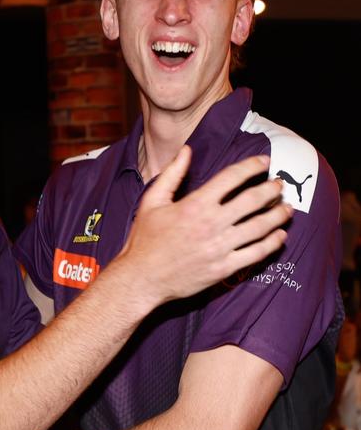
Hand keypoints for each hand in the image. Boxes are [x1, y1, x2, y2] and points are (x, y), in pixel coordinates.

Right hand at [120, 148, 290, 304]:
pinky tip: (280, 235)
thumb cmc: (144, 240)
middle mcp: (211, 224)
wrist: (142, 278)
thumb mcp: (152, 201)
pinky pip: (256, 253)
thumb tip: (187, 150)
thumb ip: (172, 174)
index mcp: (195, 204)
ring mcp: (220, 247)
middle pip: (253, 200)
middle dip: (271, 189)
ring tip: (287, 208)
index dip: (252, 166)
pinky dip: (272, 243)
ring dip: (278, 215)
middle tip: (280, 185)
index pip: (232, 178)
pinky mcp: (224, 268)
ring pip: (260, 226)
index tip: (264, 162)